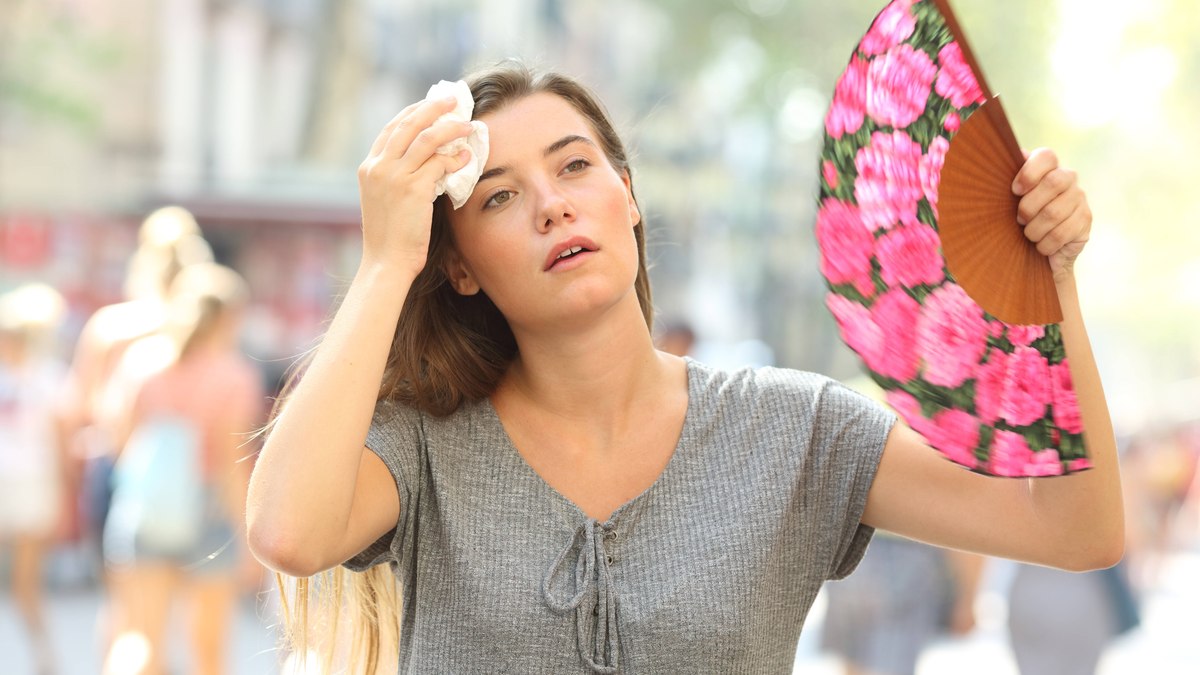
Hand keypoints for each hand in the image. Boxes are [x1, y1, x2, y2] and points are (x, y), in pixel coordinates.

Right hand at [357, 96, 474, 277]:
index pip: (391, 129)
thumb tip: (428, 159)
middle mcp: (378, 167)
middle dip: (433, 108)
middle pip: (408, 124)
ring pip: (427, 139)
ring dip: (451, 129)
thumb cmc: (390, 236)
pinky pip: (439, 164)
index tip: (430, 105)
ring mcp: (394, 177)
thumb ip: (398, 177)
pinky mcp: (413, 189)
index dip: (413, 113)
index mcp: (369, 167)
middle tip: (453, 101)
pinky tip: (466, 158)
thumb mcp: (385, 200)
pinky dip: (455, 158)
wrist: (386, 262)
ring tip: (468, 125)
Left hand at [1012, 148, 1091, 282]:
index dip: (1029, 173)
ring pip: (1054, 212)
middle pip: (1053, 182)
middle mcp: (1068, 178)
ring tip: (1029, 235)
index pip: (1046, 156)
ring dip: (1034, 230)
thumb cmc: (1017, 217)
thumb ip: (1005, 178)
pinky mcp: (1085, 220)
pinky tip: (1041, 246)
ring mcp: (1080, 198)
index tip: (1015, 191)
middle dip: (1029, 206)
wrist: (1038, 250)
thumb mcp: (1008, 198)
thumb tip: (1007, 157)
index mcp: (1047, 167)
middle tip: (1019, 220)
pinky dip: (1044, 244)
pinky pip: (1062, 234)